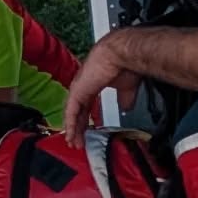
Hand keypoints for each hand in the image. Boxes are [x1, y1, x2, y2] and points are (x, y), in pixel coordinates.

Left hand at [63, 33, 140, 148]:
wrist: (122, 54)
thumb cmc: (125, 64)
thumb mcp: (126, 88)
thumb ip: (124, 99)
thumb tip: (126, 108)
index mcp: (92, 85)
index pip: (85, 107)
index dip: (85, 120)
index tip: (87, 132)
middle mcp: (82, 87)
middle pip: (77, 112)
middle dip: (78, 128)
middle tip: (77, 141)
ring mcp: (78, 89)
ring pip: (71, 114)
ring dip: (72, 129)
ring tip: (73, 143)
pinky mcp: (77, 92)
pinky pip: (71, 112)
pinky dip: (70, 124)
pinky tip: (71, 134)